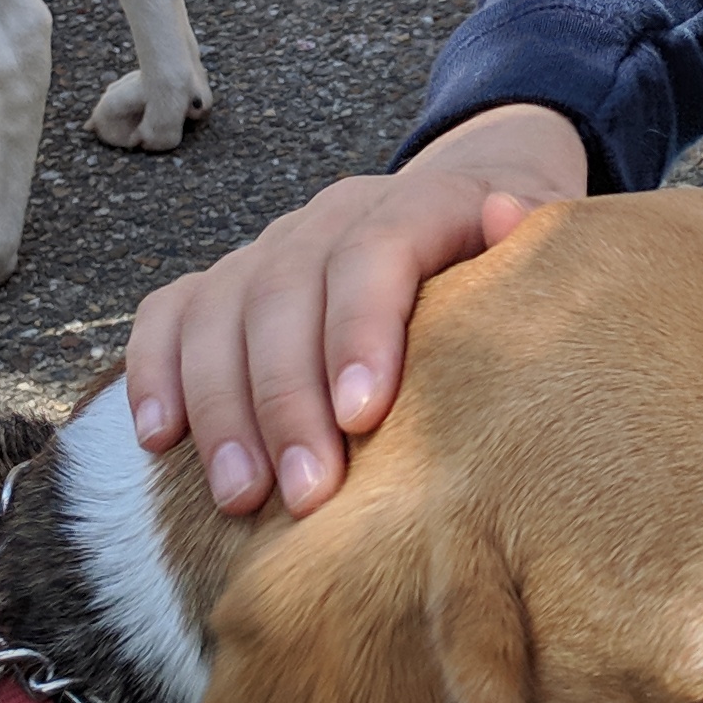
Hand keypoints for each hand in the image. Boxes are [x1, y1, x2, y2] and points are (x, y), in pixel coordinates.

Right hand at [127, 102, 588, 514]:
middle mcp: (334, 217)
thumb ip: (530, 247)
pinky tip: (159, 438)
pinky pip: (171, 313)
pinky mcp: (229, 283)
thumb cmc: (514, 266)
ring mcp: (274, 247)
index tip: (362, 417)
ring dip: (222, 408)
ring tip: (240, 499)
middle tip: (304, 496)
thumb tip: (507, 219)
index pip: (375, 252)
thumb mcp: (546, 253)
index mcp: (419, 204)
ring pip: (220, 308)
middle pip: (285, 291)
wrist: (474, 207)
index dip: (360, 329)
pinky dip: (155, 370)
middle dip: (285, 400)